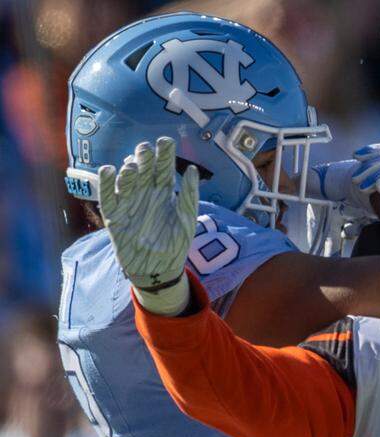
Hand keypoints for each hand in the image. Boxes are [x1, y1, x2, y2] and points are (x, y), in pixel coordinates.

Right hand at [99, 138, 197, 294]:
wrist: (159, 270)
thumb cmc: (176, 245)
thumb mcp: (186, 220)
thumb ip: (189, 196)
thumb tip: (192, 169)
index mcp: (163, 191)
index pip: (163, 167)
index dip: (163, 154)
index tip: (165, 142)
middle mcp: (145, 192)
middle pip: (142, 168)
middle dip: (143, 156)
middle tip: (146, 150)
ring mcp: (128, 201)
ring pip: (125, 178)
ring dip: (128, 170)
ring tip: (133, 167)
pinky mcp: (113, 214)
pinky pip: (107, 195)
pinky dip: (106, 182)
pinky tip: (109, 171)